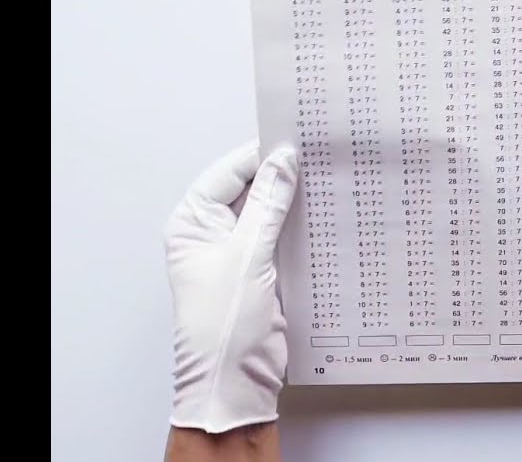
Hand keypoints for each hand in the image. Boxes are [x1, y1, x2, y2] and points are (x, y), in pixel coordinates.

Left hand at [165, 141, 298, 433]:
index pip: (229, 172)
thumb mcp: (247, 255)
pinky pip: (281, 236)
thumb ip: (268, 204)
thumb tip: (283, 160)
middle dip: (282, 176)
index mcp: (193, 222)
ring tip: (328, 180)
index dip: (262, 155)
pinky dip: (300, 227)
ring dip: (295, 202)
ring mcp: (237, 252)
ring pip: (269, 212)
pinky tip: (326, 215)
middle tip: (319, 157)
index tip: (298, 141)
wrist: (236, 381)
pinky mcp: (261, 269)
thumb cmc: (225, 323)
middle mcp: (211, 233)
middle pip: (249, 189)